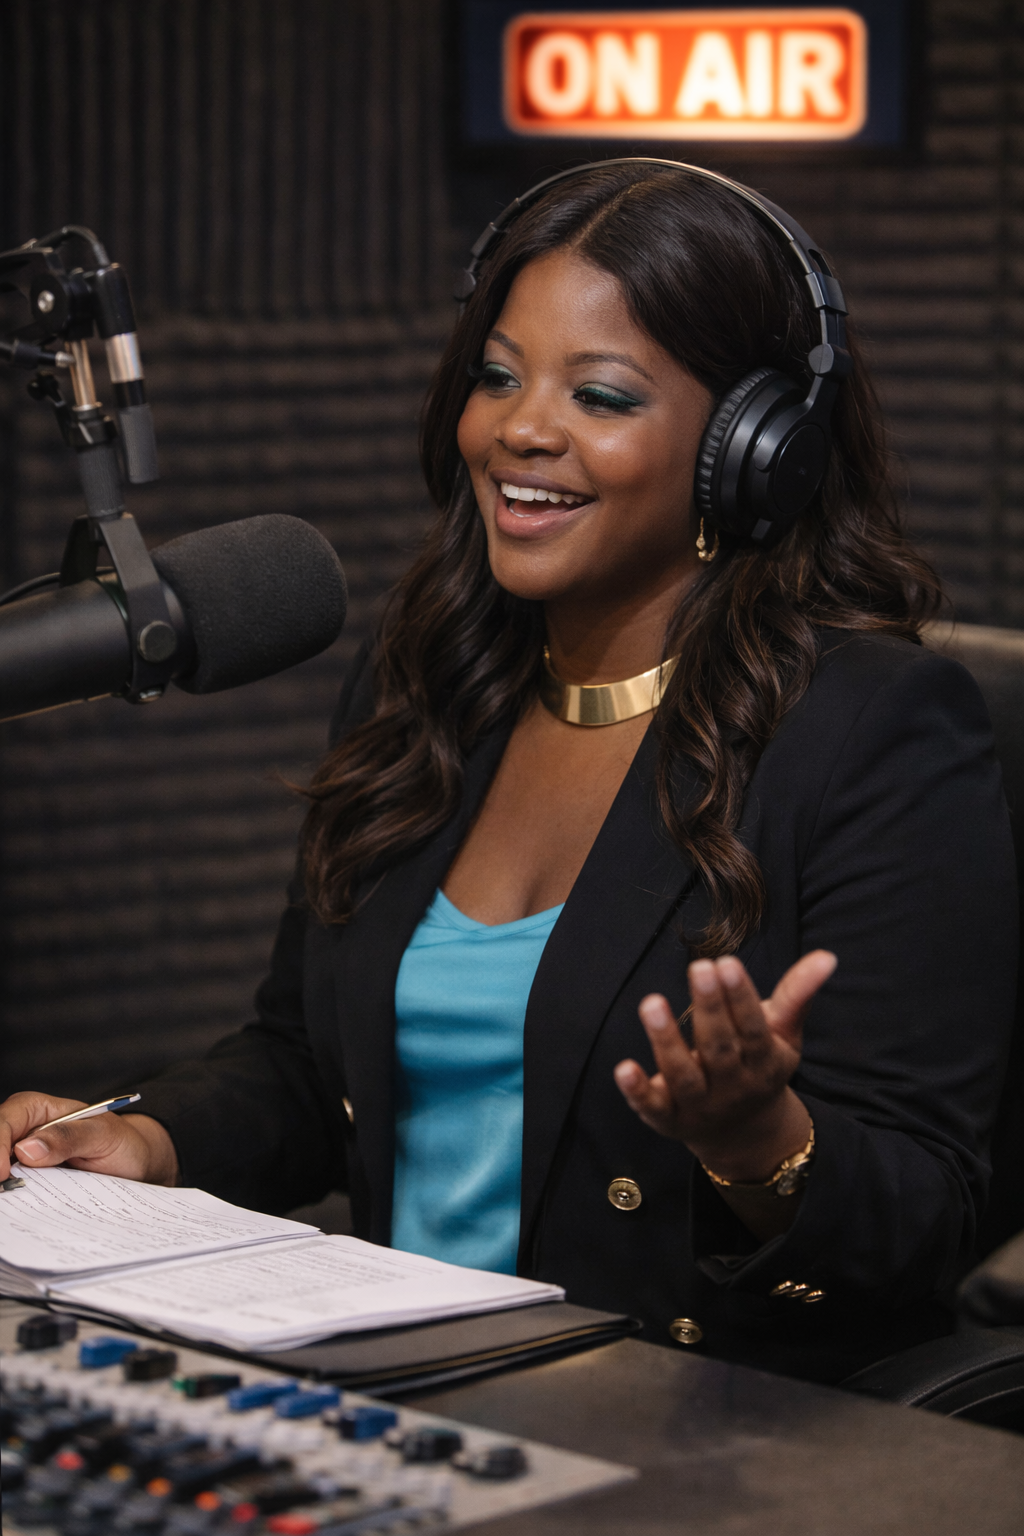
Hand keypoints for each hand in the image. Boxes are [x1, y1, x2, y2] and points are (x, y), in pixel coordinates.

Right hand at [0, 1092, 179, 1185]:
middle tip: (3, 1190)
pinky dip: (8, 1191)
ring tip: (7, 1196)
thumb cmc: (121, 1142)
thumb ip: (69, 1137)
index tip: (2, 1173)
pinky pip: (9, 1183)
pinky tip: (12, 1201)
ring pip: (0, 1164)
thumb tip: (27, 1149)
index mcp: (38, 1108)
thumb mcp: (103, 1136)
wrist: (132, 1162)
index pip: (4, 1121)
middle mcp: (24, 1129)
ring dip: (2, 1182)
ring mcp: (22, 1154)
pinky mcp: (26, 1175)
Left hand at [614, 951, 836, 1181]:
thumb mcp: (783, 1034)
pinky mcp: (668, 1119)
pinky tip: (623, 1068)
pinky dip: (637, 1091)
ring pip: (684, 1075)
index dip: (741, 998)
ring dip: (667, 1041)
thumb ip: (797, 995)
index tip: (726, 963)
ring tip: (651, 1003)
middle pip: (719, 1048)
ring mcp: (699, 1106)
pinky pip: (652, 1107)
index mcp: (764, 1062)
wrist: (745, 1135)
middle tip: (698, 968)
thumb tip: (826, 957)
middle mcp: (733, 1086)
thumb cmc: (760, 1066)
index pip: (753, 1029)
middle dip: (710, 1008)